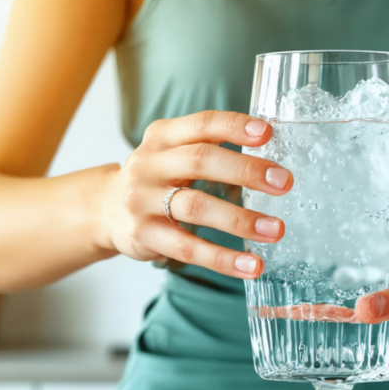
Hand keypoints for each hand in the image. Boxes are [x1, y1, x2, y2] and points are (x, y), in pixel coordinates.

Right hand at [99, 111, 291, 278]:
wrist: (104, 209)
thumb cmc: (155, 178)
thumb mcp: (172, 151)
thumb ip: (209, 146)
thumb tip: (269, 153)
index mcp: (162, 136)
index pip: (201, 124)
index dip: (234, 127)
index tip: (268, 134)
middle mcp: (149, 164)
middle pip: (200, 161)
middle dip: (245, 171)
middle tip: (284, 183)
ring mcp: (142, 201)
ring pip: (196, 207)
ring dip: (240, 220)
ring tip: (275, 230)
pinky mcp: (144, 235)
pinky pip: (188, 248)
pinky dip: (223, 258)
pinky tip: (250, 265)